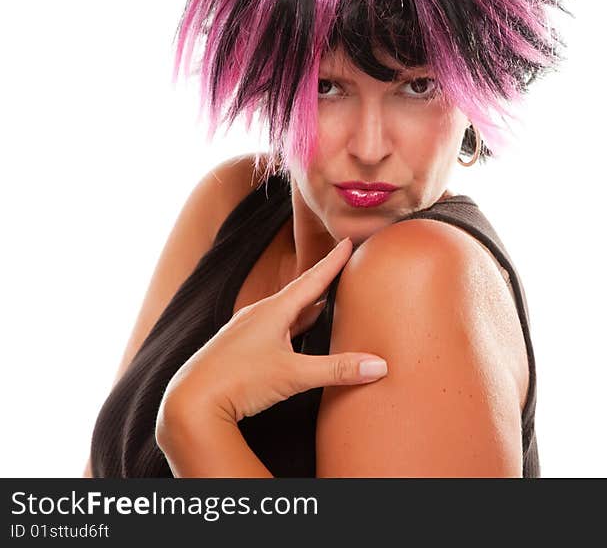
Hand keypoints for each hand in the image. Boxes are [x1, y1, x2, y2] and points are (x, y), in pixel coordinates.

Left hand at [158, 237, 387, 426]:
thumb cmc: (239, 382)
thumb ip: (338, 369)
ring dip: (305, 307)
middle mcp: (257, 315)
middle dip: (321, 282)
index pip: (312, 280)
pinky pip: (271, 329)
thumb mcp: (295, 376)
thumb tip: (379, 365)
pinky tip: (292, 337)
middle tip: (341, 268)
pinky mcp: (237, 348)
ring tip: (324, 302)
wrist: (189, 402)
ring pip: (283, 312)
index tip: (346, 241)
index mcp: (273, 311)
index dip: (333, 261)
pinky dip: (289, 326)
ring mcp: (244, 331)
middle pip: (298, 293)